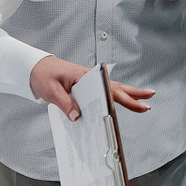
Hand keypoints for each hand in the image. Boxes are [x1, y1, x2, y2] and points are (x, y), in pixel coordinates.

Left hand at [29, 57, 154, 117]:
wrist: (35, 67)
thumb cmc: (43, 76)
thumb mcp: (52, 92)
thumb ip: (65, 104)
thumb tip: (78, 117)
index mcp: (83, 76)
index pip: (105, 88)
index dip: (118, 98)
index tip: (131, 103)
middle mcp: (90, 77)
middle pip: (116, 87)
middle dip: (134, 94)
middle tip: (150, 98)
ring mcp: (90, 81)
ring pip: (113, 88)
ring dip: (129, 94)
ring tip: (145, 99)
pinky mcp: (86, 85)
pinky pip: (104, 91)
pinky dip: (116, 96)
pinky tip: (124, 101)